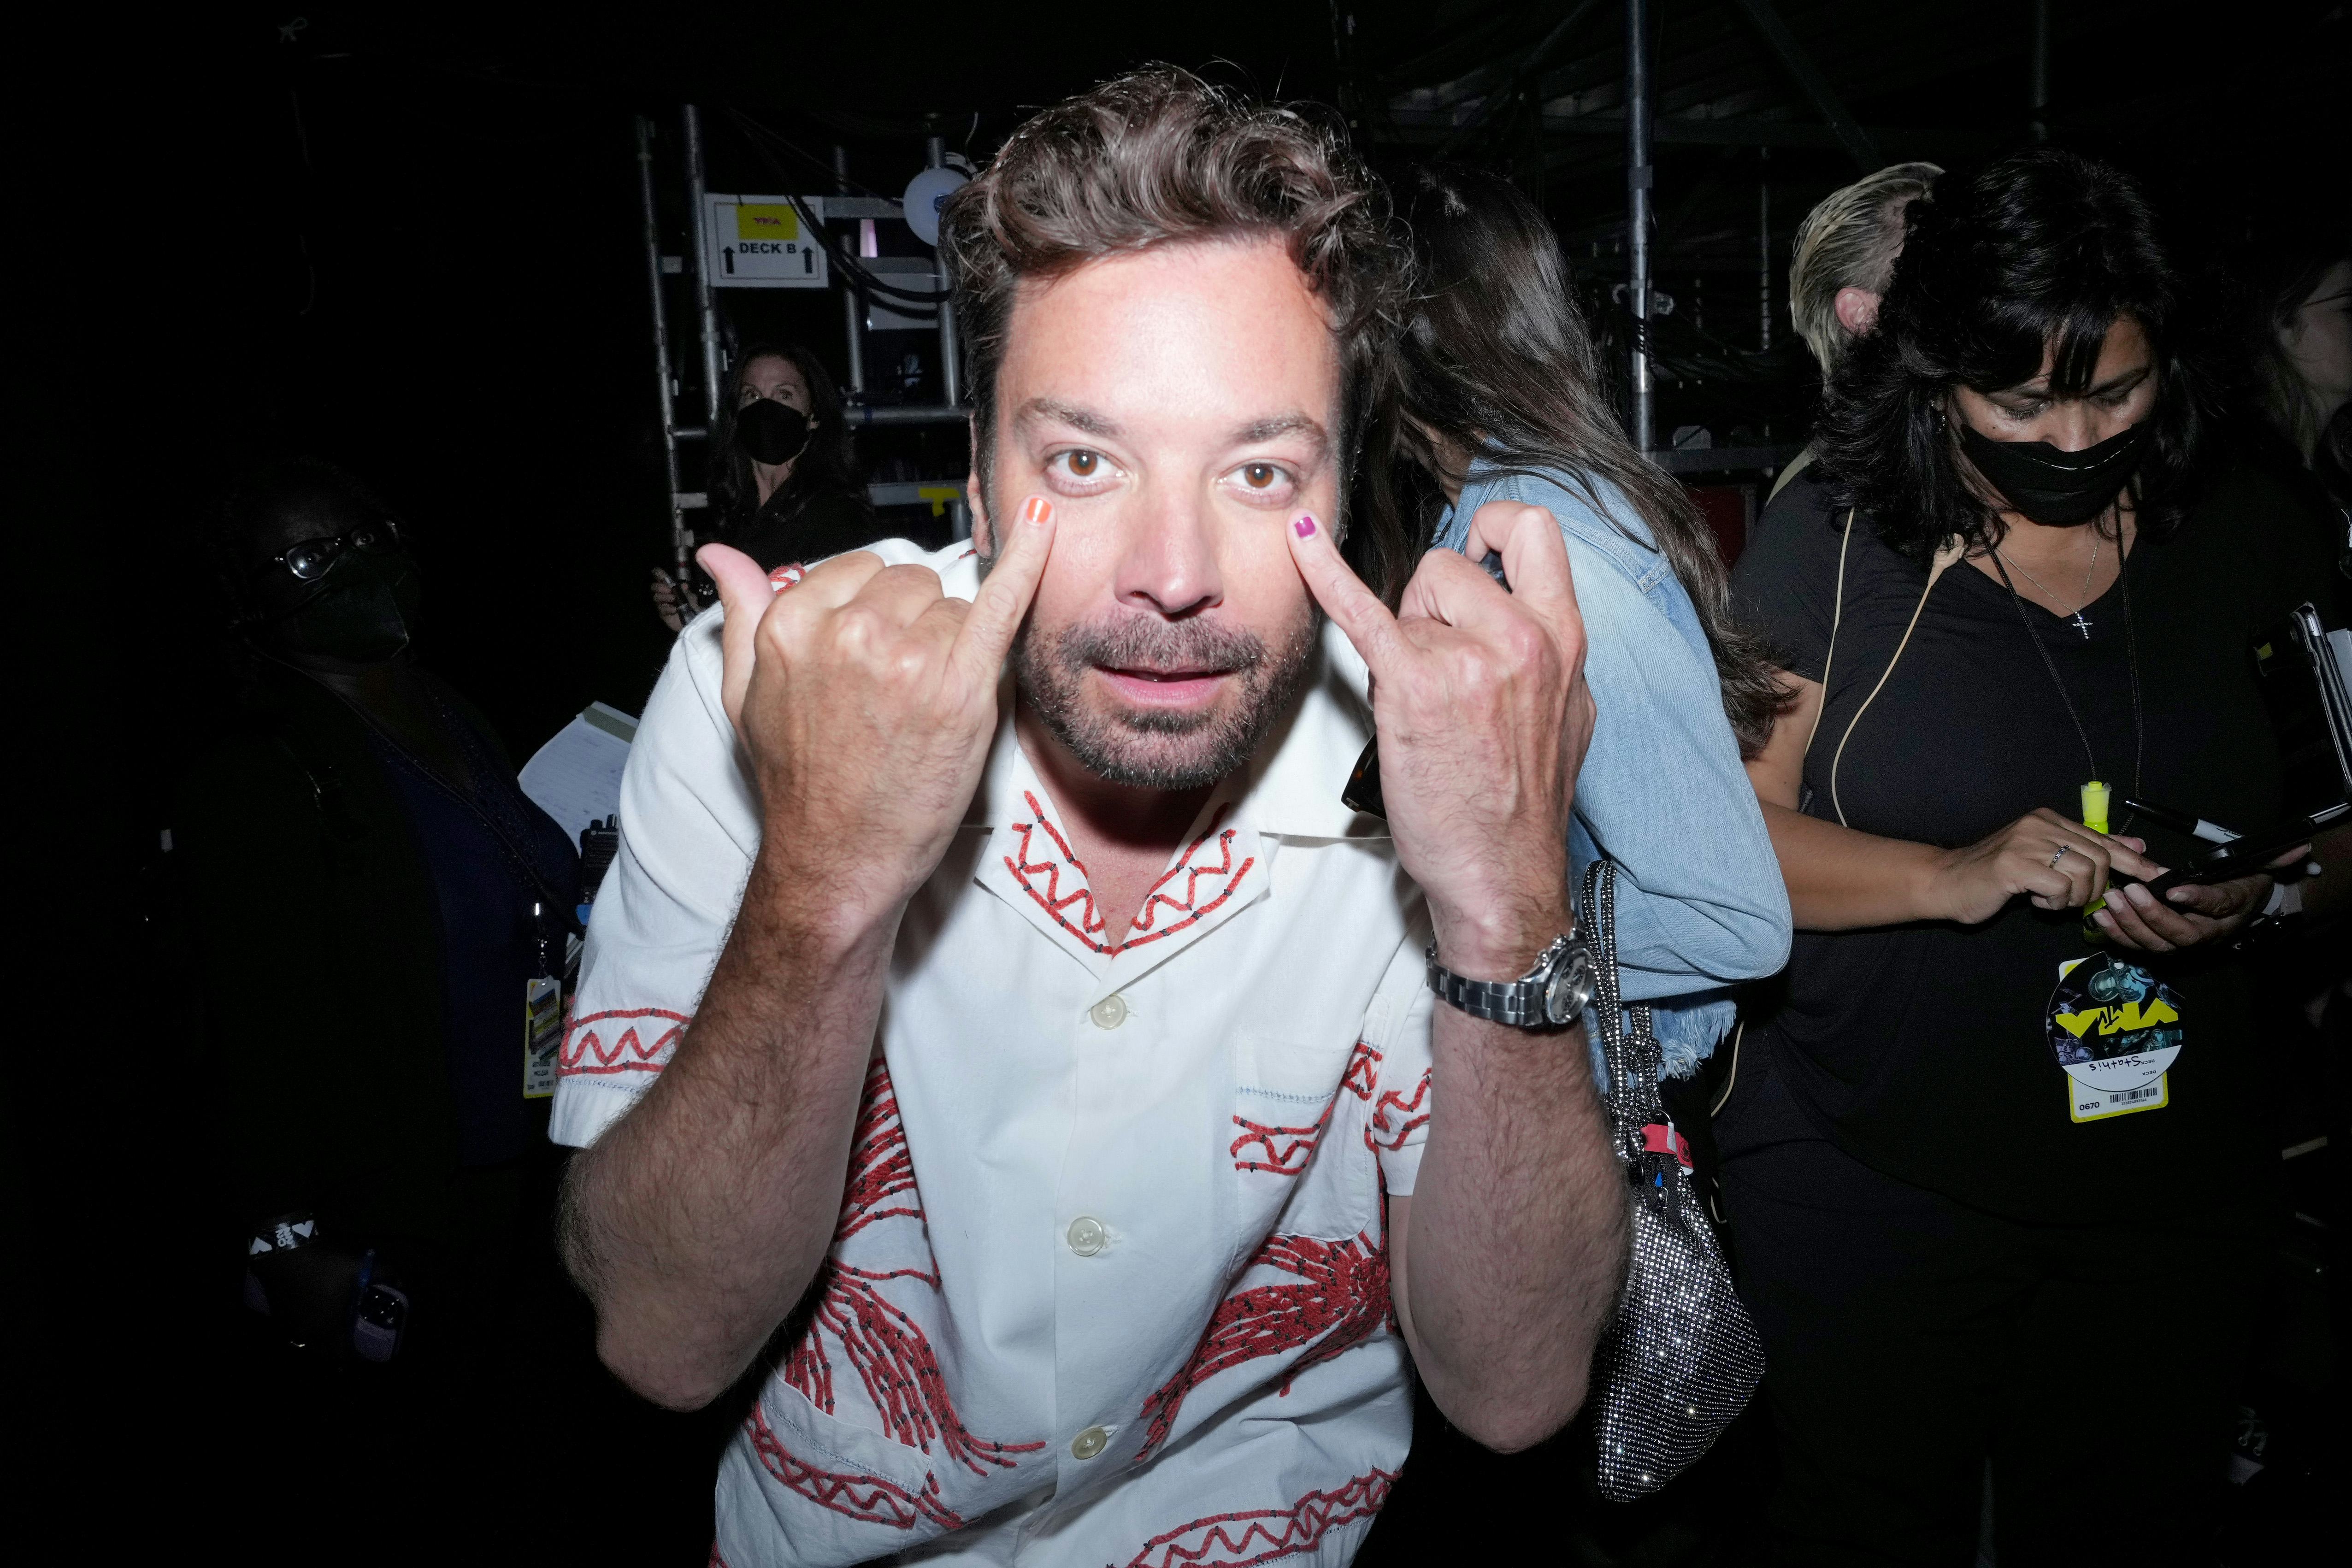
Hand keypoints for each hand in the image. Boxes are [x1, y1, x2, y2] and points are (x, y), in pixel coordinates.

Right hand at [651, 568, 688, 634]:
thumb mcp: (691, 596)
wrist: (694, 619)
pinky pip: (661, 609)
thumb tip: (684, 585)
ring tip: (673, 598)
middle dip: (660, 587)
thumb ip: (686, 590)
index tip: (658, 573)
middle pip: (654, 587)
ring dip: (664, 597)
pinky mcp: (663, 613)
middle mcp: (664, 594)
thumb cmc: (692, 605)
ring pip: (656, 597)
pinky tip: (674, 609)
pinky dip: (667, 608)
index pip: (660, 578)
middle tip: (668, 589)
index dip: (658, 574)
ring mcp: (662, 603)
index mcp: (670, 587)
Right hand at [696, 499, 1055, 926]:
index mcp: (794, 625)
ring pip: (951, 607)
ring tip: (923, 703)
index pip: (857, 570)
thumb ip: (742, 615)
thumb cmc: (796, 782)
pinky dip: (1027, 558)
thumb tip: (719, 555)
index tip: (868, 652)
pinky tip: (1043, 521)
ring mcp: (909, 659)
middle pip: (908, 584)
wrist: (838, 859)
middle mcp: (850, 634)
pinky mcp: (962, 688)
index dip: (870, 609)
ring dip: (949, 644)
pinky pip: (1001, 601)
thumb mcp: (746, 695)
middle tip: (898, 687)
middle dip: (911, 622)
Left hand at [1289, 500, 1593, 974]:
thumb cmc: (1521, 805)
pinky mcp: (1413, 686)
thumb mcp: (1564, 711)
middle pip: (1449, 564)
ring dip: (1404, 640)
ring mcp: (1469, 659)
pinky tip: (1301, 539)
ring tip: (1423, 703)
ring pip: (1409, 598)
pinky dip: (1323, 570)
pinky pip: (1360, 609)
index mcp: (1563, 637)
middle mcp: (1523, 638)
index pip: (1532, 533)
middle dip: (1432, 603)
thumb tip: (1509, 611)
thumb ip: (1541, 652)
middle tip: (1435, 663)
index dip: (1496, 531)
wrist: (1501, 875)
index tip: (1476, 549)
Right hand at [1924, 807, 2161, 923]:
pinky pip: (2059, 889)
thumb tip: (2136, 847)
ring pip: (2082, 875)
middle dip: (2095, 888)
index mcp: (2048, 820)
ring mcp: (2025, 843)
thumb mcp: (2045, 859)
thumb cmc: (1996, 875)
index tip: (2156, 876)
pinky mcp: (2014, 866)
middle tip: (2074, 900)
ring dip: (2073, 898)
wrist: (1947, 882)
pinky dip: (2053, 904)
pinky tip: (2034, 901)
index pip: (2103, 839)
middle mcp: (2039, 825)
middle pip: (2098, 858)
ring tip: (2050, 900)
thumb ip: (2086, 851)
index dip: (2133, 860)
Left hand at [2094, 843, 2306, 951]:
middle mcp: (2208, 932)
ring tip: (2109, 901)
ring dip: (2130, 925)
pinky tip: (2100, 916)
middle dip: (2152, 915)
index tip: (2175, 889)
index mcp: (2231, 910)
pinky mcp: (2162, 944)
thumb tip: (2299, 847)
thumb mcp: (2260, 868)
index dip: (2197, 900)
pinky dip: (2118, 934)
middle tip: (2128, 891)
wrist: (2243, 908)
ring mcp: (2184, 942)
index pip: (2216, 906)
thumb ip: (2276, 858)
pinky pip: (2139, 945)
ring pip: (2157, 944)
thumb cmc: (2244, 883)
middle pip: (2181, 934)